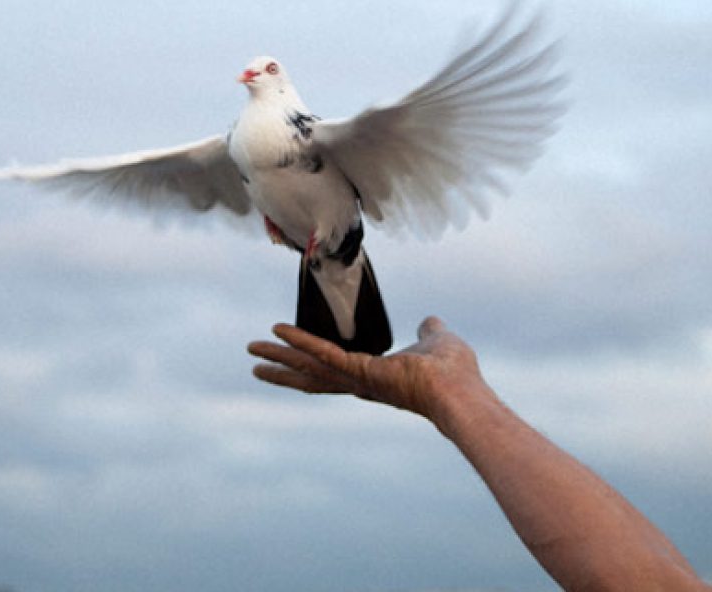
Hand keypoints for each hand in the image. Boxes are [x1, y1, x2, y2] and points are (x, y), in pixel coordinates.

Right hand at [248, 316, 490, 428]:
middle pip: (311, 376)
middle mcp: (359, 383)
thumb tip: (430, 322)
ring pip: (309, 367)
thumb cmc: (454, 372)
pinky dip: (300, 340)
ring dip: (279, 356)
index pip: (334, 369)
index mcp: (373, 376)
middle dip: (282, 366)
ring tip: (252, 348)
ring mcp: (356, 379)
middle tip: (254, 360)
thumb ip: (429, 332)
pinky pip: (323, 354)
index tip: (290, 353)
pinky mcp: (359, 371)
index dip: (310, 361)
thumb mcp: (437, 340)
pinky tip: (278, 329)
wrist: (460, 390)